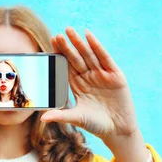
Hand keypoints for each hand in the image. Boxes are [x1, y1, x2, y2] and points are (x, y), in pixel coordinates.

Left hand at [41, 27, 148, 161]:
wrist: (119, 130)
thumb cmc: (97, 125)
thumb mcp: (77, 118)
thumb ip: (61, 116)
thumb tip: (42, 118)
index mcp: (78, 85)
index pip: (67, 66)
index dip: (60, 55)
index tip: (51, 43)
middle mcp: (89, 77)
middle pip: (76, 58)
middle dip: (67, 46)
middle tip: (57, 35)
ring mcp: (102, 75)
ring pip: (89, 55)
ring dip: (80, 43)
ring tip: (70, 31)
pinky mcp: (115, 75)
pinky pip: (105, 58)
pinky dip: (97, 47)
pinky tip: (89, 36)